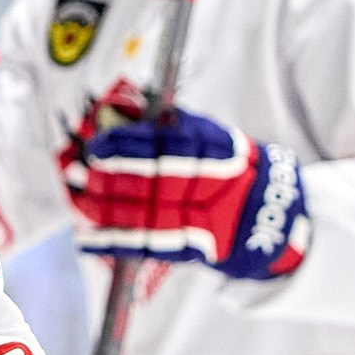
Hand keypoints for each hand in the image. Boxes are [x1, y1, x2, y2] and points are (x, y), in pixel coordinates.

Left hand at [62, 90, 310, 278]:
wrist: (275, 211)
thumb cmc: (231, 168)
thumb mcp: (213, 138)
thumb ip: (174, 126)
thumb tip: (124, 109)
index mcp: (220, 147)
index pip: (167, 142)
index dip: (128, 143)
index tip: (98, 143)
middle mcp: (215, 181)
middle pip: (156, 177)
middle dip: (113, 174)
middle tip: (79, 170)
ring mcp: (207, 216)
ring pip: (150, 211)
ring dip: (108, 208)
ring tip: (79, 200)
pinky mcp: (198, 246)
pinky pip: (151, 245)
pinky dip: (116, 243)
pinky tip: (86, 241)